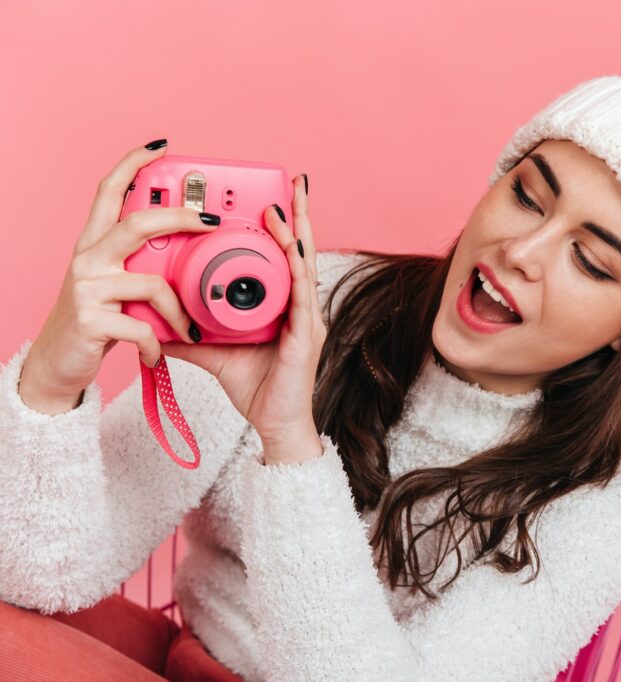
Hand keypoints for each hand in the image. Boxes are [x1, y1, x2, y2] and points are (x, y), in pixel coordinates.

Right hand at [20, 140, 214, 412]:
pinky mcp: (90, 320)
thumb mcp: (114, 284)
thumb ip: (140, 264)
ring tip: (189, 329)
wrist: (56, 364)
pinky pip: (142, 327)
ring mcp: (86, 287)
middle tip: (213, 223)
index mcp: (94, 244)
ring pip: (152, 284)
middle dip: (181, 218)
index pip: (109, 191)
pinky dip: (156, 343)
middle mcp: (87, 258)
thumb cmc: (95, 322)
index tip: (160, 146)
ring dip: (178, 310)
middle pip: (138, 224)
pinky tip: (155, 353)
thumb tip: (187, 247)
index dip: (133, 164)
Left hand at [159, 174, 325, 452]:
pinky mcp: (305, 333)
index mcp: (283, 306)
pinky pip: (300, 293)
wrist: (276, 424)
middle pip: (300, 251)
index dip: (281, 228)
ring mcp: (306, 318)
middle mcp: (299, 306)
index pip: (283, 258)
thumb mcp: (215, 352)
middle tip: (293, 181)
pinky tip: (291, 245)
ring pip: (303, 265)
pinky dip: (295, 266)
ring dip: (297, 230)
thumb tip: (158, 321)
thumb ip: (190, 335)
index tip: (270, 198)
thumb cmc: (257, 389)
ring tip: (287, 201)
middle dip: (298, 214)